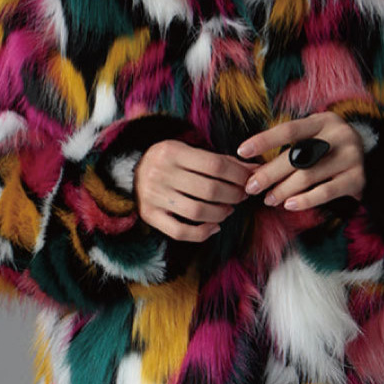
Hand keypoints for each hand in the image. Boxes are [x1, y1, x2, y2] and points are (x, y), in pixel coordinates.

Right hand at [134, 139, 258, 241]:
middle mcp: (161, 173)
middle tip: (242, 195)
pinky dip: (202, 232)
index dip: (238, 175)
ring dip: (221, 213)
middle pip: (209, 189)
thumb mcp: (189, 151)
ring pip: (198, 211)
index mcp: (172, 151)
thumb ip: (221, 160)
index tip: (249, 180)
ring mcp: (154, 196)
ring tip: (229, 209)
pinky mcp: (150, 216)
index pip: (215, 165)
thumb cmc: (169, 161)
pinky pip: (180, 231)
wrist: (128, 173)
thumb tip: (255, 169)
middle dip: (234, 195)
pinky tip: (215, 226)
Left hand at [236, 112, 364, 210]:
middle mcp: (339, 135)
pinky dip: (305, 200)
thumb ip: (292, 145)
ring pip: (308, 176)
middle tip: (251, 187)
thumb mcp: (315, 135)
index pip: (288, 130)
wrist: (373, 156)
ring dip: (283, 190)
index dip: (263, 140)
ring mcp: (350, 157)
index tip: (242, 151)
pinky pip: (326, 192)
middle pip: (296, 157)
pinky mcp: (358, 179)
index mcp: (323, 121)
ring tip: (268, 199)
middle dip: (269, 174)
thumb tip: (254, 165)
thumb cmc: (330, 147)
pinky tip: (289, 205)